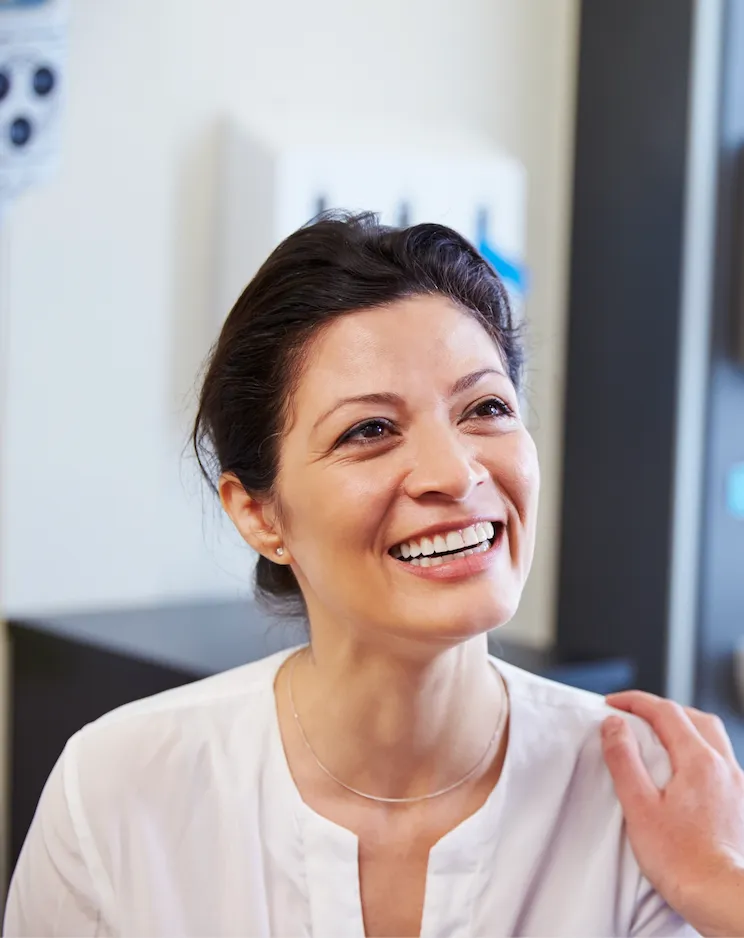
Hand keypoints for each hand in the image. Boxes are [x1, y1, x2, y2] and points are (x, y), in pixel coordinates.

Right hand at [601, 690, 743, 937]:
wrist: (721, 897)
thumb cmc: (680, 860)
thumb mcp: (639, 806)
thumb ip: (624, 759)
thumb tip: (614, 724)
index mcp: (699, 761)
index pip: (666, 712)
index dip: (635, 702)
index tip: (612, 703)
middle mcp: (723, 766)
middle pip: (694, 717)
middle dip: (662, 709)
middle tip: (635, 714)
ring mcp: (736, 785)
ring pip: (712, 737)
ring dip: (684, 727)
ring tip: (658, 737)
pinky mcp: (739, 803)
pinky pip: (720, 760)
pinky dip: (698, 750)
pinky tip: (684, 769)